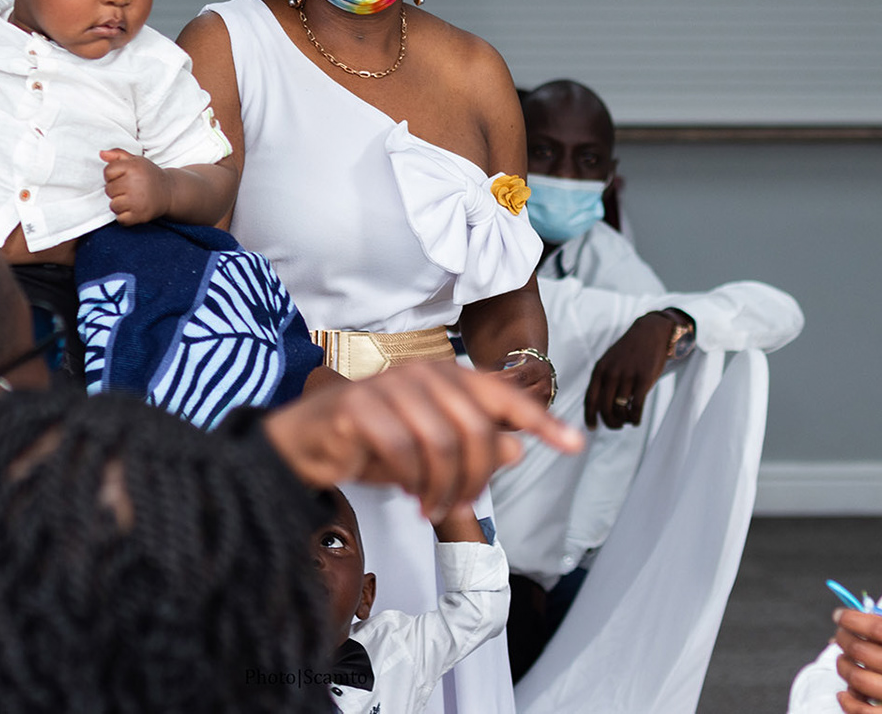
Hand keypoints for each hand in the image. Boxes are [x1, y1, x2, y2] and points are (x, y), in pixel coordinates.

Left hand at [101, 148, 172, 224]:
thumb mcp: (136, 161)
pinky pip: (121, 219)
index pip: (108, 172)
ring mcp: (138, 201)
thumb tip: (102, 154)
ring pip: (113, 205)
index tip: (123, 177)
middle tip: (128, 189)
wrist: (169, 192)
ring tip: (130, 199)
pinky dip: (125, 217)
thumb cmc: (148, 176)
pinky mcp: (140, 215)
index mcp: (134, 167)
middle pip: (109, 190)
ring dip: (119, 204)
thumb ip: (118, 155)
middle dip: (116, 190)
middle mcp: (135, 183)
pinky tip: (133, 209)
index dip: (112, 175)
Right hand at [262, 361, 583, 521]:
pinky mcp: (359, 405)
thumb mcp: (431, 451)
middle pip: (476, 430)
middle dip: (476, 478)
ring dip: (442, 488)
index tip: (575, 445)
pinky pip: (403, 450)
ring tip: (432, 508)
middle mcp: (423, 373)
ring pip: (442, 444)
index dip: (542, 421)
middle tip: (461, 508)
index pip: (504, 397)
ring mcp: (390, 385)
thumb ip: (473, 446)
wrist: (306, 441)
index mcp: (446, 378)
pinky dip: (412, 482)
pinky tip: (410, 496)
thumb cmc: (372, 441)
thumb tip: (517, 449)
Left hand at [585, 311, 676, 428]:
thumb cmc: (628, 352)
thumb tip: (597, 408)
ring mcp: (627, 376)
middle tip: (617, 425)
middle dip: (610, 422)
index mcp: (599, 370)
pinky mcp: (644, 379)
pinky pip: (636, 407)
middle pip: (604, 408)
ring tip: (627, 420)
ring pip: (620, 410)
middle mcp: (611, 373)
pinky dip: (635, 418)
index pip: (590, 399)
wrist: (650, 333)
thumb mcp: (609, 362)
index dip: (589, 417)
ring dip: (623, 420)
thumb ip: (602, 381)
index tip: (592, 427)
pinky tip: (636, 420)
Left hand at [831, 595, 881, 713]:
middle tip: (839, 635)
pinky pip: (865, 712)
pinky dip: (849, 702)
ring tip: (843, 660)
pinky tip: (847, 694)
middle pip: (862, 649)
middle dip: (843, 639)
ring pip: (858, 678)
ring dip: (844, 666)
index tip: (841, 615)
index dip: (852, 618)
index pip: (877, 626)